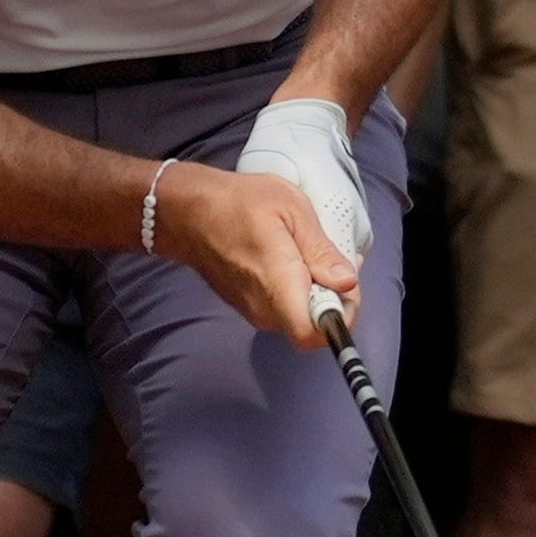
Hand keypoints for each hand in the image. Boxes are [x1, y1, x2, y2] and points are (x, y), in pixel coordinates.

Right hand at [237, 95, 372, 326]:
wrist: (188, 213)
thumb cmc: (239, 202)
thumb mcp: (291, 209)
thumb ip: (320, 250)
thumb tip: (347, 283)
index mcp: (277, 284)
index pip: (311, 334)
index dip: (340, 318)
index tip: (347, 286)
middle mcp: (264, 308)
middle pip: (313, 327)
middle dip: (335, 300)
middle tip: (339, 260)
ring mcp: (253, 312)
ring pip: (300, 318)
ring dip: (318, 294)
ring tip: (315, 253)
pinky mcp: (248, 308)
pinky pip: (285, 310)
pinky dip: (299, 292)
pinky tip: (296, 260)